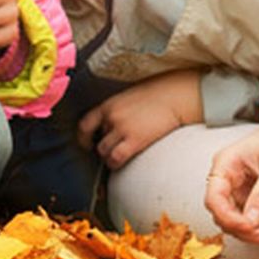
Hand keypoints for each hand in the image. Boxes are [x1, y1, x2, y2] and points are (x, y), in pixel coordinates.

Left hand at [79, 70, 203, 168]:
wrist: (175, 96)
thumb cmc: (158, 95)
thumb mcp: (130, 96)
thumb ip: (118, 109)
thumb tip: (112, 124)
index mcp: (109, 104)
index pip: (85, 124)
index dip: (83, 138)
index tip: (87, 143)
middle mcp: (111, 116)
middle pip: (96, 141)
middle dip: (103, 148)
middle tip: (113, 151)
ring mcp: (122, 128)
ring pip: (103, 152)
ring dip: (109, 157)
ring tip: (120, 156)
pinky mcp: (134, 140)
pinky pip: (116, 158)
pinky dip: (115, 164)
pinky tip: (122, 162)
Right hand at [205, 91, 258, 242]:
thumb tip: (251, 223)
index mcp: (226, 164)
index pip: (214, 198)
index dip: (227, 217)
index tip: (249, 226)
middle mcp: (229, 179)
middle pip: (224, 216)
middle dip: (246, 228)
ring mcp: (241, 191)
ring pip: (240, 223)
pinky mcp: (255, 200)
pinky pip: (256, 221)